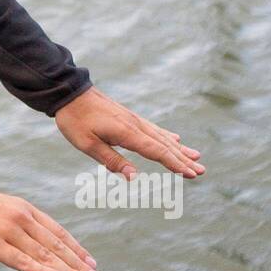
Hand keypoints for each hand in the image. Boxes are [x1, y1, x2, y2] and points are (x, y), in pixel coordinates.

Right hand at [0, 174, 101, 270]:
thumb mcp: (0, 210)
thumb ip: (17, 225)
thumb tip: (31, 242)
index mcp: (24, 209)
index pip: (57, 232)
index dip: (75, 248)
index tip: (90, 262)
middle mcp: (22, 219)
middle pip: (56, 245)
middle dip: (78, 264)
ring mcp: (9, 231)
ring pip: (45, 255)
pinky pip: (23, 261)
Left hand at [54, 86, 204, 179]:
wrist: (69, 92)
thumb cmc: (75, 120)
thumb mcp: (88, 144)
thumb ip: (112, 160)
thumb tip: (134, 177)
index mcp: (126, 133)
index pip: (156, 151)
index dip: (175, 164)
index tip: (191, 174)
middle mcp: (135, 125)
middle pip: (164, 145)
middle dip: (183, 159)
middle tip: (201, 171)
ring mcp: (133, 119)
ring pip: (162, 136)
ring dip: (180, 149)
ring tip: (197, 156)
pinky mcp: (129, 117)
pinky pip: (154, 129)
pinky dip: (167, 136)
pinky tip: (176, 139)